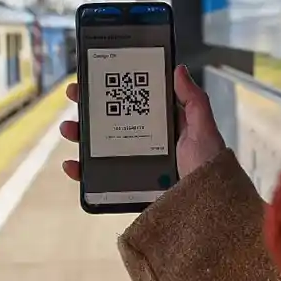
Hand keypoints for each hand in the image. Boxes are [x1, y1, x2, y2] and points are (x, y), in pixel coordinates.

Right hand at [59, 65, 227, 181]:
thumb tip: (178, 69)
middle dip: (89, 108)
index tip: (94, 77)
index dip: (113, 90)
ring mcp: (134, 167)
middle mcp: (146, 145)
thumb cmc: (211, 169)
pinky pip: (98, 180)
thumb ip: (193, 100)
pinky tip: (72, 165)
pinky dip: (81, 172)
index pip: (133, 103)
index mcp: (163, 128)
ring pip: (100, 148)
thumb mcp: (204, 130)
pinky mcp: (126, 188)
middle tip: (74, 95)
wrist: (208, 211)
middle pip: (111, 122)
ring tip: (69, 129)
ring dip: (80, 136)